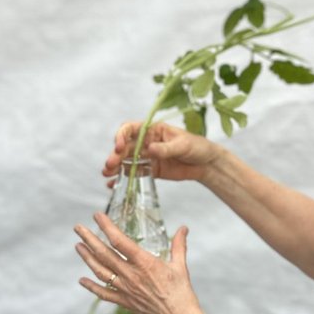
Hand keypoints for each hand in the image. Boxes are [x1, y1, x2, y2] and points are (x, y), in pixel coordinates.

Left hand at [75, 214, 214, 313]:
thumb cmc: (182, 293)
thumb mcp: (180, 266)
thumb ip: (178, 245)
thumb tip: (183, 228)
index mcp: (145, 263)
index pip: (120, 241)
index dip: (107, 227)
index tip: (97, 215)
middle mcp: (131, 275)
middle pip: (104, 254)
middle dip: (89, 239)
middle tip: (78, 228)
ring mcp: (126, 290)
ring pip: (101, 271)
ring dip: (87, 258)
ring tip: (78, 246)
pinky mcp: (125, 302)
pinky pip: (104, 294)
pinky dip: (92, 287)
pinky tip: (82, 280)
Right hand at [103, 121, 223, 185]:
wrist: (206, 164)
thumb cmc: (197, 147)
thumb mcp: (183, 145)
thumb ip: (166, 148)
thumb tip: (150, 149)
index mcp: (153, 130)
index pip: (131, 129)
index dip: (121, 136)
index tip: (118, 146)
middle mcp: (146, 142)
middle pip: (125, 147)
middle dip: (115, 155)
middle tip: (109, 165)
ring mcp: (147, 157)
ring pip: (126, 160)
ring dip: (115, 166)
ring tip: (107, 174)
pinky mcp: (150, 170)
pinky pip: (133, 173)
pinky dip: (122, 178)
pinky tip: (113, 184)